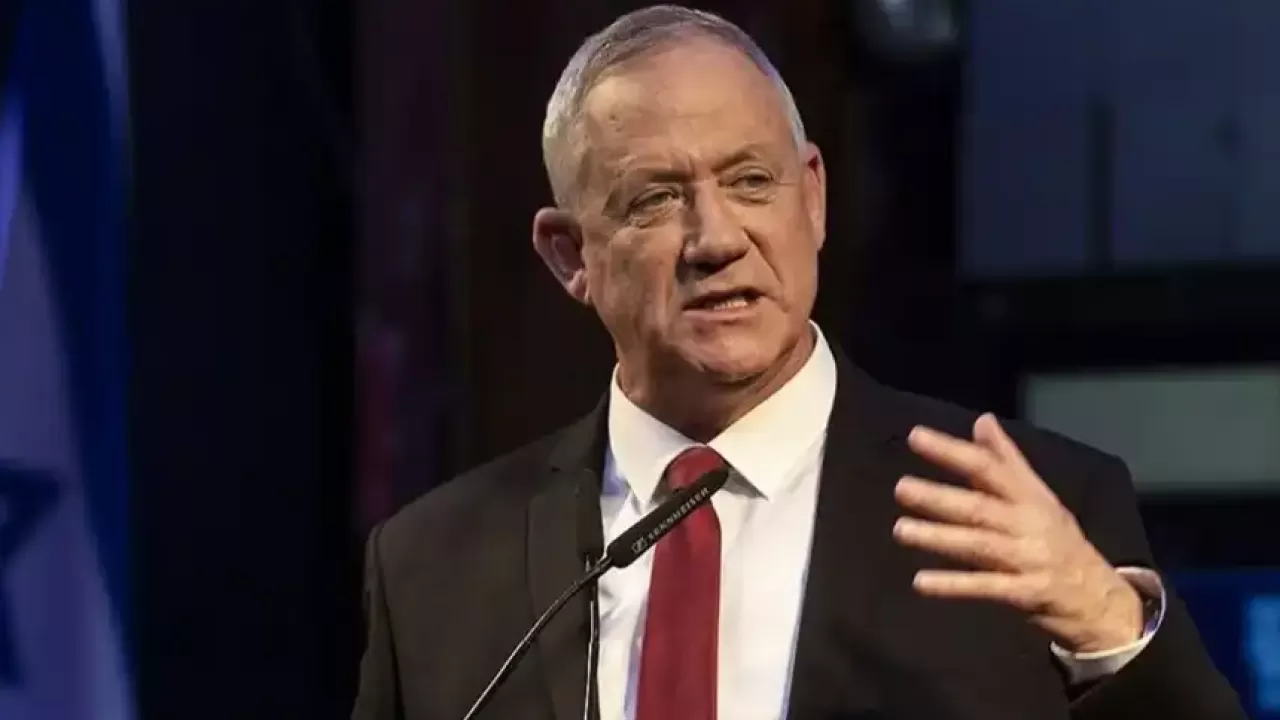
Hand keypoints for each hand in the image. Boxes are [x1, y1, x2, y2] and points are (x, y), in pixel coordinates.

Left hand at [892, 413, 1142, 653]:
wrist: (1101, 598)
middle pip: (980, 507)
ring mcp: (1030, 559)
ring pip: (979, 545)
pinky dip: (954, 585)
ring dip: (939, 538)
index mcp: (1031, 496)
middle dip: (940, 497)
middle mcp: (1030, 523)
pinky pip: (986, 587)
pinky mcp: (1028, 592)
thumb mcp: (1039, 496)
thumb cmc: (1059, 540)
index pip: (988, 467)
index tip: (916, 437)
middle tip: (901, 488)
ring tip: (901, 529)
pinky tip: (921, 582)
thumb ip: (1006, 459)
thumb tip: (983, 419)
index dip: (953, 451)